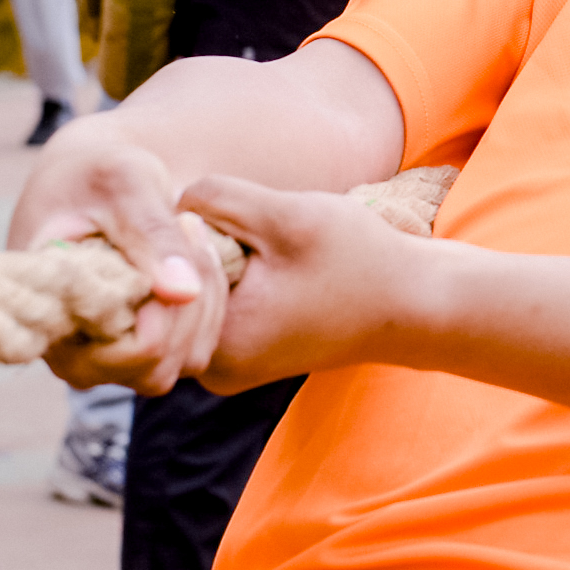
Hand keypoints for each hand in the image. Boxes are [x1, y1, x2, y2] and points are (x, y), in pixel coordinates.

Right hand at [13, 124, 233, 393]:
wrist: (91, 182)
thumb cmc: (97, 174)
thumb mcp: (124, 181)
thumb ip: (151, 231)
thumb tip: (184, 291)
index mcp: (53, 317)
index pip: (136, 350)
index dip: (170, 302)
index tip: (179, 223)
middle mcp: (74, 356)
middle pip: (161, 366)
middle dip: (195, 300)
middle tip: (190, 226)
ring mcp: (106, 361)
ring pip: (185, 361)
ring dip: (206, 302)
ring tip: (190, 238)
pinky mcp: (138, 355)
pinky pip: (194, 350)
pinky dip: (209, 307)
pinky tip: (195, 259)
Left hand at [176, 174, 436, 392]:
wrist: (410, 303)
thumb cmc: (359, 260)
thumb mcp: (287, 215)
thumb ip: (217, 199)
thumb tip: (167, 202)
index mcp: (221, 345)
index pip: (159, 280)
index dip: (183, 234)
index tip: (225, 216)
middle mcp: (213, 369)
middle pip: (167, 293)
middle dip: (194, 248)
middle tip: (243, 229)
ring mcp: (225, 367)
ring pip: (186, 298)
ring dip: (209, 260)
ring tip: (255, 243)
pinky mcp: (239, 355)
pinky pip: (207, 309)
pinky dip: (222, 277)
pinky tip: (256, 259)